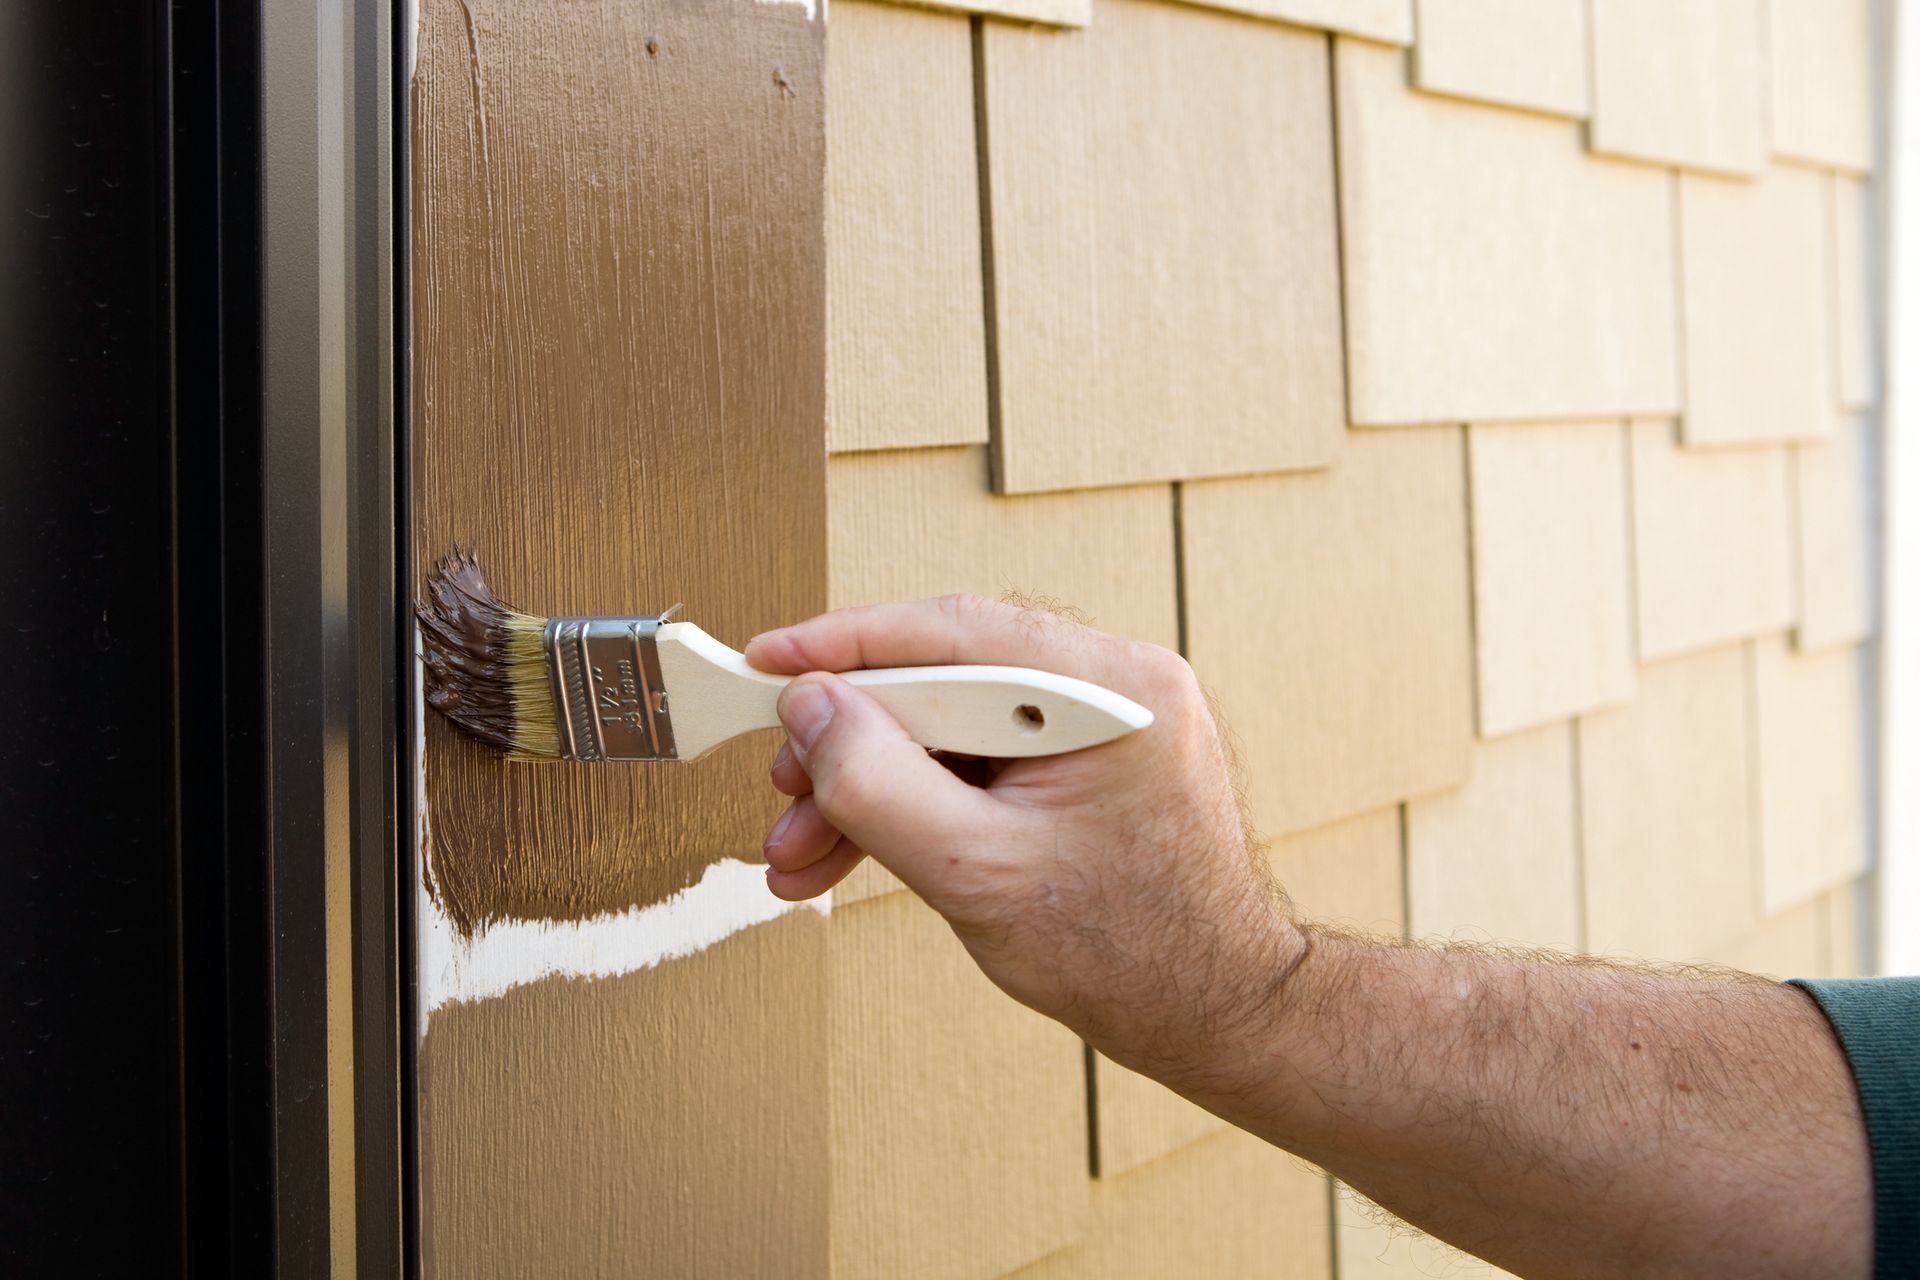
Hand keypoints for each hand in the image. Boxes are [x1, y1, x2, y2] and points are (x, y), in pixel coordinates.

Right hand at [745, 595, 1299, 1087]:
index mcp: (1110, 690)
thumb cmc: (1128, 955)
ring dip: (870, 782)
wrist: (1210, 1012)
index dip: (843, 644)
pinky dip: (916, 799)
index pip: (952, 631)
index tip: (766, 661)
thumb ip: (879, 783)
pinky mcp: (1083, 758)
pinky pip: (978, 756)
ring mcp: (1100, 720)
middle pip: (943, 678)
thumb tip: (809, 707)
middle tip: (781, 789)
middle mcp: (1114, 684)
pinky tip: (849, 848)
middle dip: (848, 741)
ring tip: (801, 848)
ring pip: (948, 723)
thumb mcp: (975, 873)